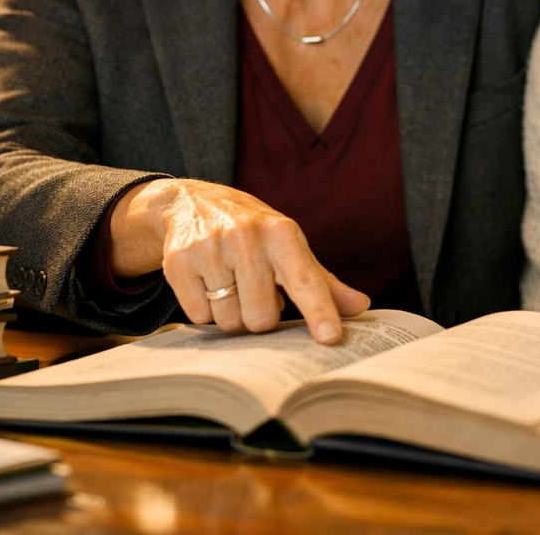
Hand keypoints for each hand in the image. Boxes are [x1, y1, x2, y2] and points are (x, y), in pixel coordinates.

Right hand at [109, 178, 369, 341]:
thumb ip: (322, 282)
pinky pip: (199, 317)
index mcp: (282, 233)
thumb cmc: (253, 232)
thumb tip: (361, 307)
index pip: (305, 280)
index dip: (319, 310)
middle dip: (260, 313)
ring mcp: (210, 249)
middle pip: (262, 318)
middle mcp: (247, 238)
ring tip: (229, 282)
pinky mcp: (179, 263)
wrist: (192, 203)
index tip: (331, 336)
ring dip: (231, 312)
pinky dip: (204, 308)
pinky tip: (206, 280)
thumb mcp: (289, 247)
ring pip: (230, 322)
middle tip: (254, 288)